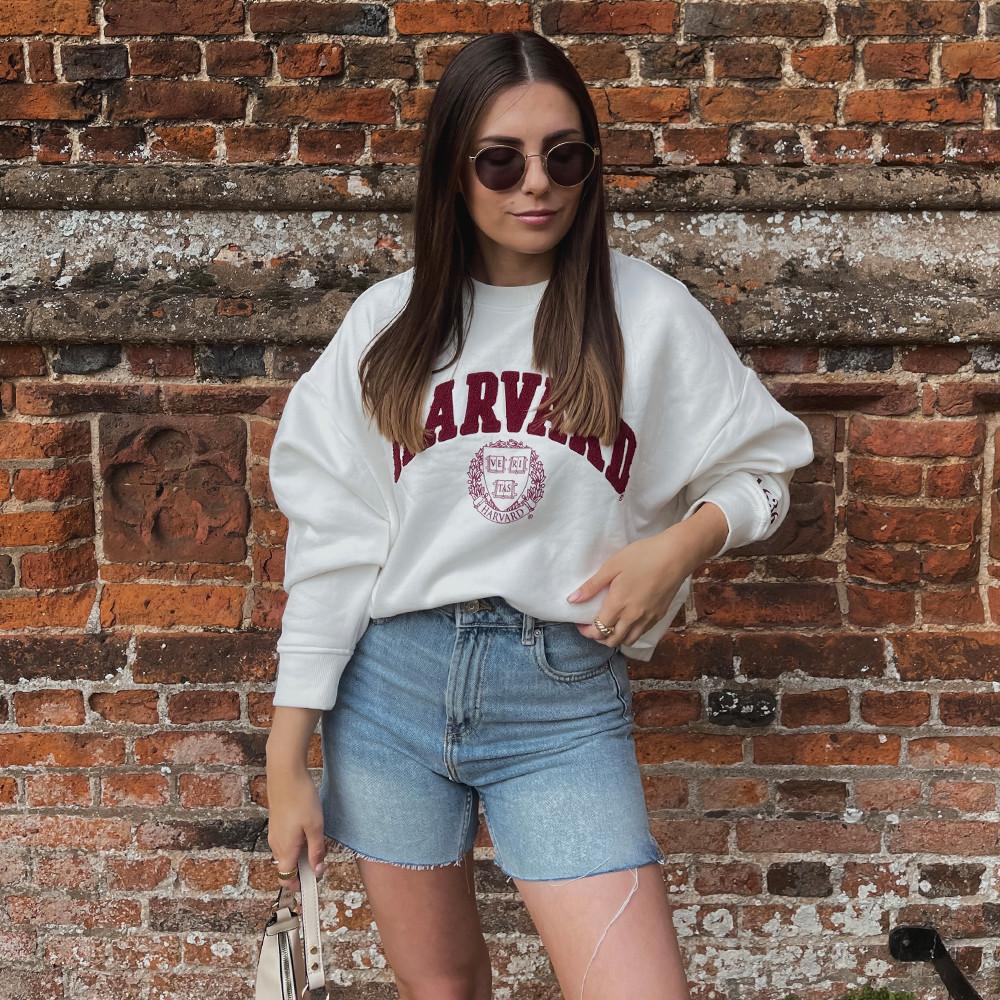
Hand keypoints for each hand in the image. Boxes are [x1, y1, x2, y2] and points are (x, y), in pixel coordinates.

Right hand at [265, 765, 326, 891]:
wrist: (285, 774)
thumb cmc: (301, 799)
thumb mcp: (315, 827)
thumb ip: (316, 850)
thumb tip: (317, 870)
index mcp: (285, 850)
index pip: (286, 879)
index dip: (299, 885)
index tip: (312, 883)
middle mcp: (276, 844)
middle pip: (286, 867)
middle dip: (302, 868)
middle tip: (320, 859)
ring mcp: (274, 833)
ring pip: (286, 853)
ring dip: (300, 854)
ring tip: (316, 841)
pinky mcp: (276, 823)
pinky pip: (285, 841)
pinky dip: (296, 842)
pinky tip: (307, 829)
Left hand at [565, 525, 702, 646]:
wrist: (676, 555)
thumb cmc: (642, 556)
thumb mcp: (612, 566)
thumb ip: (592, 586)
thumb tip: (572, 600)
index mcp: (619, 605)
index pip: (598, 630)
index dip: (586, 632)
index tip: (580, 624)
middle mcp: (633, 617)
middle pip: (612, 641)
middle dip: (599, 638)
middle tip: (592, 627)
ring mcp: (648, 618)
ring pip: (628, 640)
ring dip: (616, 638)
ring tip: (609, 626)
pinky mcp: (659, 615)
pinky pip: (642, 633)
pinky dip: (631, 633)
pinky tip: (627, 621)